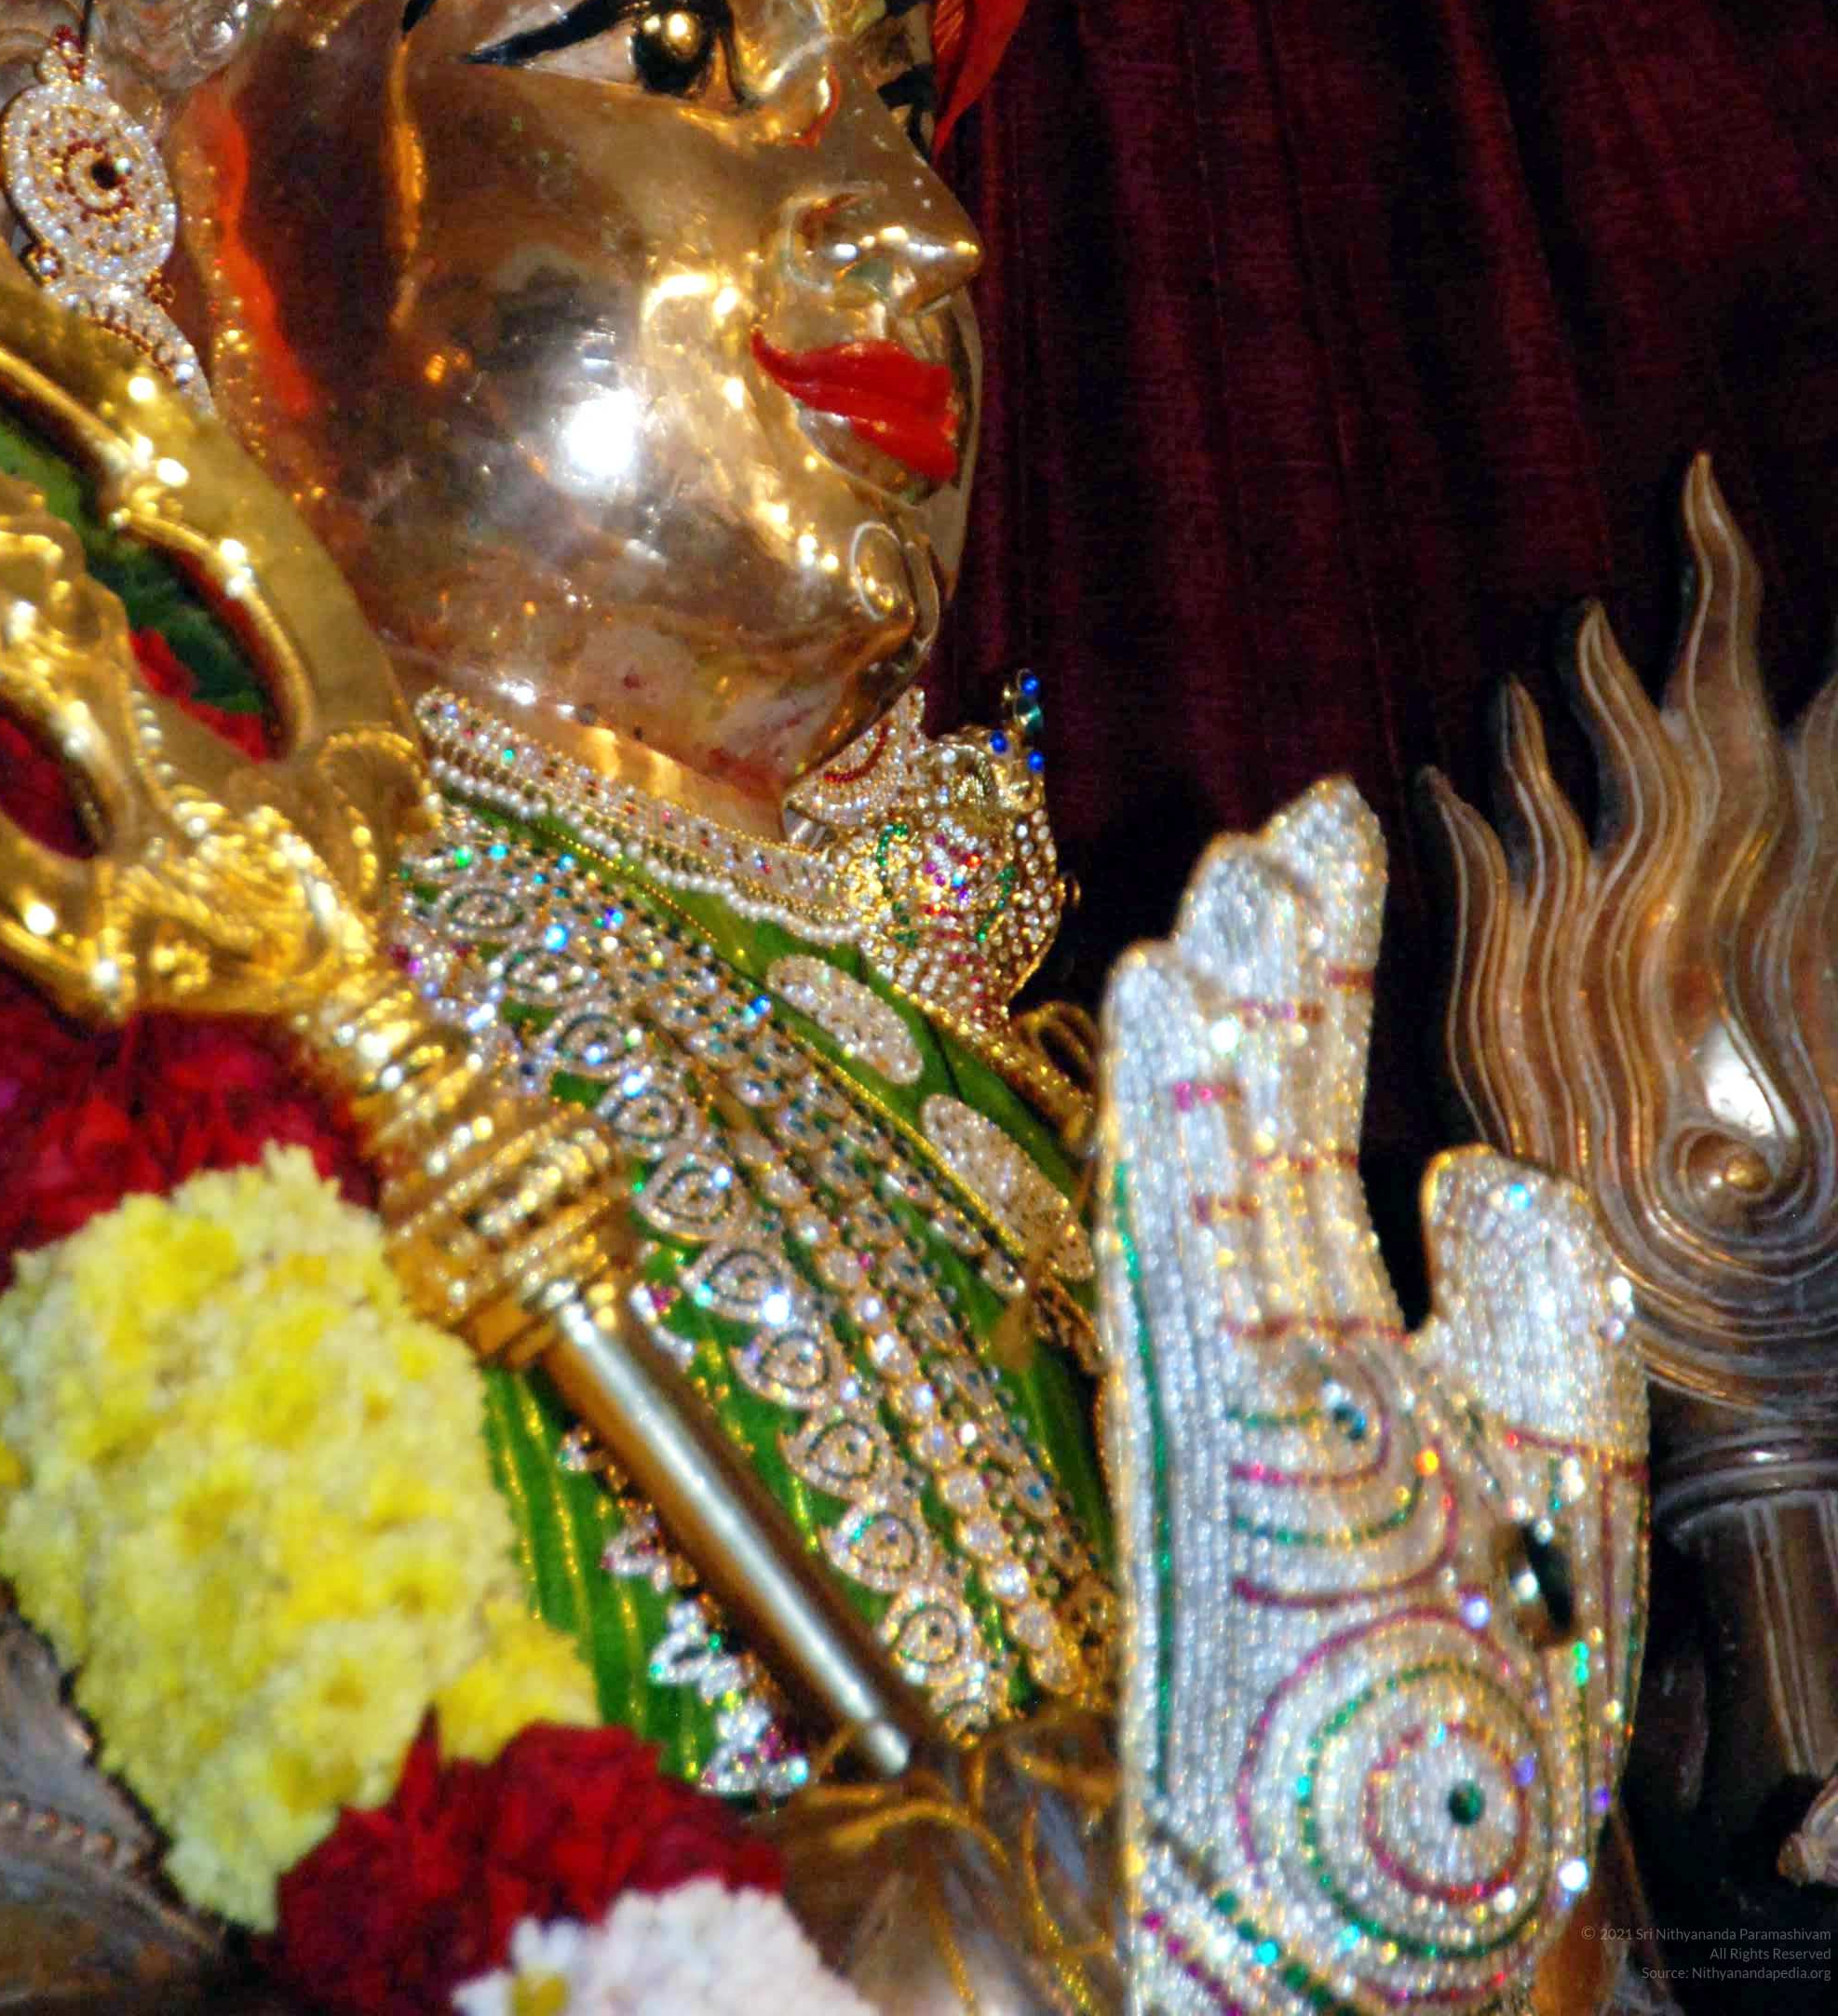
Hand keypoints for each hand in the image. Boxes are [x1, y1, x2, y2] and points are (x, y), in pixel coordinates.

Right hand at [1098, 783, 1644, 2015]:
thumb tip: (1480, 1158)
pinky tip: (1158, 994)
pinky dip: (1166, 1108)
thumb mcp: (1555, 1474)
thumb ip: (1531, 1306)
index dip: (1318, 988)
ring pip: (1205, 1146)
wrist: (1385, 1895)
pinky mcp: (1211, 1430)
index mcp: (1339, 1353)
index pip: (1314, 1126)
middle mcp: (1267, 1350)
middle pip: (1263, 1115)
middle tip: (1281, 818)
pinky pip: (1179, 1233)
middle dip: (1273, 965)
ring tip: (1223, 868)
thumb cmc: (1468, 1714)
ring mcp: (1228, 1386)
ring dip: (1211, 1003)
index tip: (1324, 851)